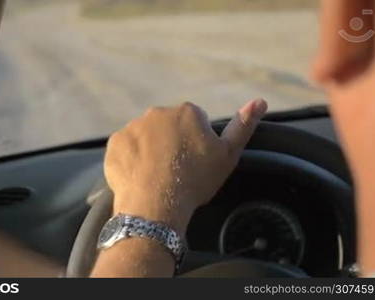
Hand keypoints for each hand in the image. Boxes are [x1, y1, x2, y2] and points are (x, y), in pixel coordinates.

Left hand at [104, 99, 266, 234]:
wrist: (156, 205)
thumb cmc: (195, 181)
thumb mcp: (227, 155)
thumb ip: (243, 126)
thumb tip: (259, 101)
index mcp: (187, 112)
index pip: (194, 122)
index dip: (195, 144)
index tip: (194, 163)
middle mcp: (158, 113)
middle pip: (167, 127)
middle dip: (171, 143)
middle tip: (175, 171)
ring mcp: (133, 127)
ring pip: (145, 137)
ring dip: (149, 150)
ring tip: (156, 176)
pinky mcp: (115, 143)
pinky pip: (125, 149)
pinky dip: (130, 160)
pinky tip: (138, 177)